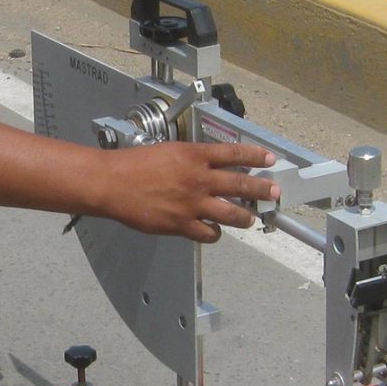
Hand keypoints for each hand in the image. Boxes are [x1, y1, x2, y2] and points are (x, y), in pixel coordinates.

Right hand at [105, 142, 278, 241]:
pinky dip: (214, 234)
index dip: (256, 157)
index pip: (235, 154)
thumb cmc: (135, 164)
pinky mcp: (181, 225)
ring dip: (245, 218)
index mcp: (195, 155)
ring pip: (232, 215)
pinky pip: (209, 234)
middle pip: (242, 185)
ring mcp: (193, 204)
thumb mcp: (169, 151)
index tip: (269, 160)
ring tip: (250, 219)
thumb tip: (212, 167)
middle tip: (274, 193)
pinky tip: (214, 231)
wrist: (112, 183)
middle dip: (263, 190)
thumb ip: (193, 159)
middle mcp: (199, 179)